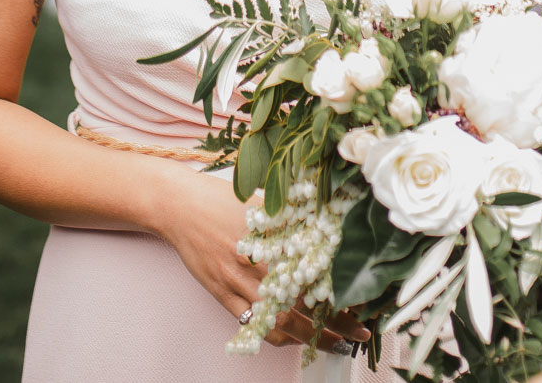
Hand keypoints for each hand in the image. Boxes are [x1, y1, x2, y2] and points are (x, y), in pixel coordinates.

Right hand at [149, 167, 371, 353]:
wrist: (180, 206)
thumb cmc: (221, 197)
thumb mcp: (264, 201)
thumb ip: (293, 215)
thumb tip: (328, 221)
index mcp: (272, 239)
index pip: (315, 273)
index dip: (339, 290)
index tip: (361, 300)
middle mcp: (257, 265)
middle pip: (302, 303)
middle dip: (334, 322)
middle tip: (358, 333)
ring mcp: (237, 283)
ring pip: (278, 320)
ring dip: (309, 336)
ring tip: (334, 344)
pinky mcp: (221, 294)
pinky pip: (251, 325)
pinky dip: (275, 335)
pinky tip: (293, 337)